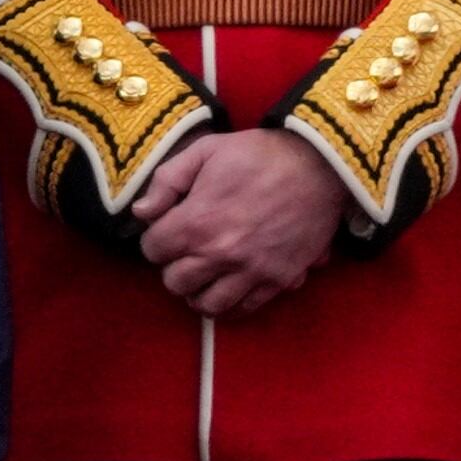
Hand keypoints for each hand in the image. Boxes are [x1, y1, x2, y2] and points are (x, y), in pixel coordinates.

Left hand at [133, 128, 348, 316]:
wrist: (320, 166)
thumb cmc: (259, 154)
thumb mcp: (204, 151)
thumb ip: (166, 181)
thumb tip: (141, 212)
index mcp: (196, 222)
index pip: (152, 251)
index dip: (155, 240)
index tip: (167, 231)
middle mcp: (221, 254)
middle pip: (175, 282)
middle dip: (173, 267)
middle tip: (184, 254)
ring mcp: (252, 271)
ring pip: (207, 304)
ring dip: (199, 291)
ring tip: (203, 276)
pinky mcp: (279, 279)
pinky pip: (246, 308)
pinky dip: (232, 304)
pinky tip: (228, 287)